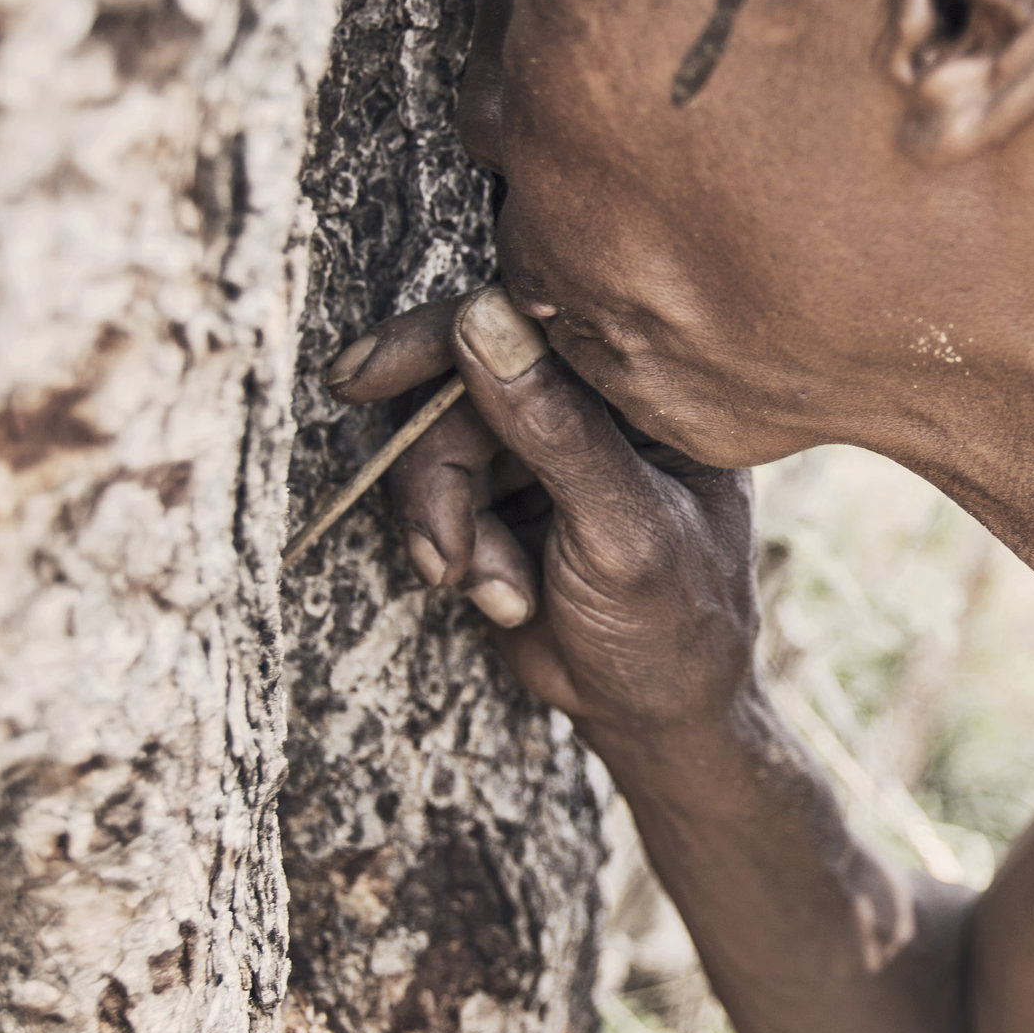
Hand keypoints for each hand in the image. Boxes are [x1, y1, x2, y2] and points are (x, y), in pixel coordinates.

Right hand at [324, 288, 758, 734]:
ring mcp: (547, 448)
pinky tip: (502, 598)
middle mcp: (597, 406)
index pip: (537, 326)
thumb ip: (556, 427)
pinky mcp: (508, 494)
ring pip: (439, 442)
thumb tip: (483, 317)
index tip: (361, 374)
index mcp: (651, 394)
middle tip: (443, 554)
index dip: (441, 339)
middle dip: (438, 475)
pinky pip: (439, 492)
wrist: (652, 715)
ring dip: (446, 524)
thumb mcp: (620, 530)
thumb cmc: (672, 626)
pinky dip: (453, 549)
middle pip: (465, 386)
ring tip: (490, 589)